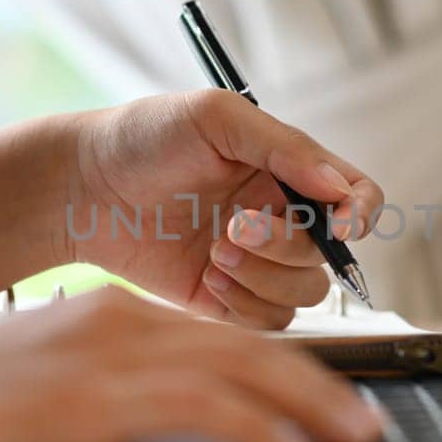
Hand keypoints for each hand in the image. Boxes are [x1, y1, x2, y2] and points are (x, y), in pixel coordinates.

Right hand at [0, 287, 383, 441]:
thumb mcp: (60, 375)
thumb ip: (120, 381)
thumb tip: (184, 413)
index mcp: (117, 313)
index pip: (223, 334)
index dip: (286, 366)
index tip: (324, 394)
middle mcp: (125, 322)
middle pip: (247, 345)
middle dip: (318, 384)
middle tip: (361, 421)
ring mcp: (114, 355)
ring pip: (240, 368)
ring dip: (308, 405)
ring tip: (350, 436)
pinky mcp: (100, 398)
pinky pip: (201, 407)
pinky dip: (253, 428)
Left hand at [68, 91, 384, 327]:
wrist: (80, 189)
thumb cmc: (141, 139)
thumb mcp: (214, 118)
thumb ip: (285, 147)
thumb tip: (340, 188)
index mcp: (287, 171)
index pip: (358, 197)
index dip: (361, 215)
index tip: (338, 226)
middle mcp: (279, 218)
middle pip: (326, 255)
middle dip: (283, 247)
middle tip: (231, 229)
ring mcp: (254, 262)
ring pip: (302, 295)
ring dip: (261, 279)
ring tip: (212, 255)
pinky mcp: (226, 300)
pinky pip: (266, 323)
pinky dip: (241, 307)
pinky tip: (202, 279)